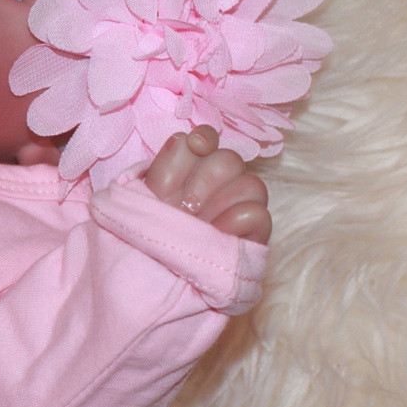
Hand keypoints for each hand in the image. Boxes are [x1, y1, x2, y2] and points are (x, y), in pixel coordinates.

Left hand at [143, 125, 271, 243]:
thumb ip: (166, 166)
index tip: (195, 146)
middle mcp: (222, 180)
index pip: (209, 138)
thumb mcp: (149, 197)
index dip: (205, 138)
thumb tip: (186, 139)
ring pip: (251, 183)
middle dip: (204, 180)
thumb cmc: (154, 228)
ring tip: (196, 222)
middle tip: (184, 207)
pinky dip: (234, 221)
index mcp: (195, 166)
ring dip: (220, 202)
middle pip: (231, 159)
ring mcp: (241, 204)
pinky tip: (215, 233)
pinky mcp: (255, 231)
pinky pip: (258, 213)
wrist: (160, 269)